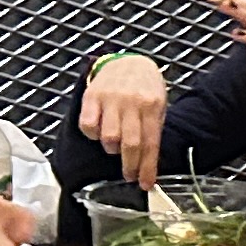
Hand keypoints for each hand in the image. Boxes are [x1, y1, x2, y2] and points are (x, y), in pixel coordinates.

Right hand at [78, 53, 167, 184]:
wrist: (128, 61)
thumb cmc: (145, 88)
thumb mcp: (158, 105)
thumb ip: (153, 130)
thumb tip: (150, 162)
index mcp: (152, 105)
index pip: (151, 143)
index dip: (148, 167)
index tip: (146, 184)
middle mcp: (131, 102)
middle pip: (130, 144)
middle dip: (130, 166)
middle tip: (130, 176)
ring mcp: (110, 99)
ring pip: (108, 137)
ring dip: (112, 149)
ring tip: (116, 146)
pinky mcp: (91, 97)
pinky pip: (88, 126)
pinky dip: (93, 135)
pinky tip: (100, 132)